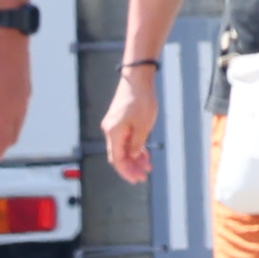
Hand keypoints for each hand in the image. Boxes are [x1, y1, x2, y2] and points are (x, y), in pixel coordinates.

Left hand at [0, 25, 31, 165]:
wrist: (11, 36)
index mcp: (8, 106)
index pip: (4, 138)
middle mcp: (20, 105)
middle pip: (13, 135)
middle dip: (1, 146)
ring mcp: (24, 97)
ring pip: (18, 124)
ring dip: (7, 133)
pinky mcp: (25, 89)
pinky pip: (20, 112)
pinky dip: (11, 120)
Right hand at [100, 66, 158, 183]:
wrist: (138, 78)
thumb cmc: (141, 100)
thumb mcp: (144, 125)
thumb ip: (138, 144)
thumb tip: (133, 156)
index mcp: (113, 133)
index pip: (117, 159)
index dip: (126, 171)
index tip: (137, 179)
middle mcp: (110, 130)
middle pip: (118, 155)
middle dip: (131, 168)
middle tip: (143, 177)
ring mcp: (114, 125)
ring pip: (123, 148)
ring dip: (134, 158)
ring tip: (148, 166)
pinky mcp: (120, 120)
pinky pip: (125, 139)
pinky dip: (134, 147)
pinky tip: (144, 154)